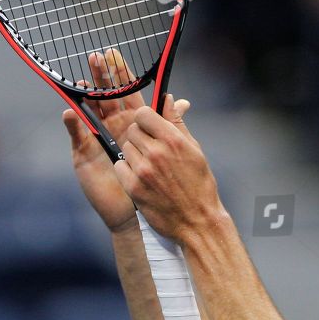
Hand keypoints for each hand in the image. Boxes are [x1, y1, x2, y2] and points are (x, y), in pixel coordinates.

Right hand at [64, 50, 189, 233]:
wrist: (136, 210)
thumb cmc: (151, 181)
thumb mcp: (165, 149)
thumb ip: (170, 124)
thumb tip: (181, 102)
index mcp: (132, 123)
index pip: (125, 92)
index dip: (119, 74)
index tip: (114, 54)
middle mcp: (113, 127)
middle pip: (105, 96)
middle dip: (100, 77)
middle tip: (95, 57)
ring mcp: (97, 138)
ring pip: (89, 110)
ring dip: (85, 95)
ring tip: (81, 79)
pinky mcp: (85, 154)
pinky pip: (78, 137)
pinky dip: (73, 124)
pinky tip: (70, 113)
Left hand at [113, 95, 216, 243]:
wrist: (197, 220)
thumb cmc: (198, 184)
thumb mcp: (193, 149)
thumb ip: (177, 123)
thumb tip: (168, 99)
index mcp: (173, 139)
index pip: (143, 113)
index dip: (145, 118)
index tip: (150, 126)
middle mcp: (156, 152)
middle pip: (132, 130)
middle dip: (139, 136)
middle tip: (150, 149)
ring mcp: (143, 170)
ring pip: (125, 148)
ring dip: (133, 153)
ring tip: (148, 165)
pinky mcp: (133, 187)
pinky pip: (119, 166)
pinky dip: (127, 170)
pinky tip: (140, 177)